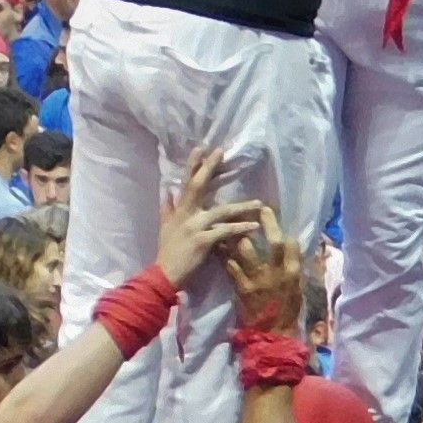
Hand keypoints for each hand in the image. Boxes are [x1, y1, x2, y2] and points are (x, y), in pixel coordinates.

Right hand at [146, 147, 243, 285]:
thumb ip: (167, 209)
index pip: (185, 182)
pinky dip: (240, 228)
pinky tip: (254, 226)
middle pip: (198, 185)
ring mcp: (194, 226)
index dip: (193, 164)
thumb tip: (167, 192)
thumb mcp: (165, 227)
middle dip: (209, 167)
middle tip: (221, 152)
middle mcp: (185, 213)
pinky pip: (225, 231)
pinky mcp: (203, 240)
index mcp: (179, 210)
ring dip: (241, 207)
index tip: (202, 148)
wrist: (164, 275)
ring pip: (221, 211)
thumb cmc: (168, 252)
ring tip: (258, 204)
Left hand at [220, 206, 308, 336]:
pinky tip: (219, 246)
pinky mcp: (242, 289)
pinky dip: (224, 255)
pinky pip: (231, 266)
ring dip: (238, 235)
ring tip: (232, 223)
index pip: (290, 244)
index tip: (270, 214)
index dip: (280, 228)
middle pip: (273, 242)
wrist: (272, 336)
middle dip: (266, 223)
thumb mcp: (297, 288)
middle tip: (257, 208)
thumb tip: (290, 244)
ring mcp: (259, 280)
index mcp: (293, 273)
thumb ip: (292, 266)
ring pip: (248, 250)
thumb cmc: (287, 311)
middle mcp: (277, 273)